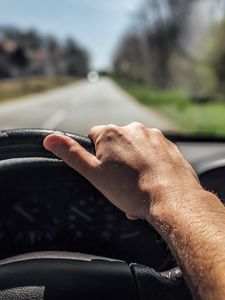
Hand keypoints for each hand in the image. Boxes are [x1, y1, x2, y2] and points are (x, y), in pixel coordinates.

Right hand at [43, 123, 201, 220]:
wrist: (172, 198)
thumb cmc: (131, 189)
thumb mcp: (94, 174)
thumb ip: (71, 154)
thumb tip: (49, 139)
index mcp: (111, 133)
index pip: (94, 136)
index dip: (97, 156)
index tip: (105, 171)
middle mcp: (133, 129)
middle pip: (116, 144)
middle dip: (116, 161)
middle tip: (121, 183)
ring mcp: (153, 136)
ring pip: (136, 150)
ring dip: (134, 165)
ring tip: (137, 186)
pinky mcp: (168, 145)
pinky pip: (153, 153)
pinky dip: (151, 165)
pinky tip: (152, 182)